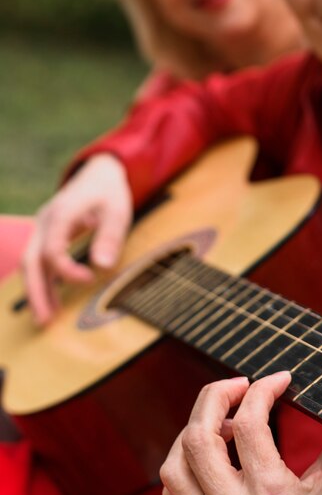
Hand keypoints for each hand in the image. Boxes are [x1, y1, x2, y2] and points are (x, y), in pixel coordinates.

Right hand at [22, 154, 132, 324]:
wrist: (99, 174)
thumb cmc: (109, 193)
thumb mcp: (117, 211)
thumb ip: (110, 236)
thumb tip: (101, 266)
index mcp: (61, 214)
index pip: (53, 250)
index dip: (67, 270)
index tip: (89, 279)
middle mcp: (45, 222)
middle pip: (31, 261)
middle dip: (36, 292)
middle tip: (45, 320)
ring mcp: (42, 229)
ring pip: (30, 264)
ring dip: (36, 291)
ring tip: (45, 320)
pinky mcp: (47, 237)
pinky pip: (39, 263)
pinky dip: (43, 283)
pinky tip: (52, 303)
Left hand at [160, 371, 321, 494]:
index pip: (249, 425)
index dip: (263, 390)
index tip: (279, 380)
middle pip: (198, 437)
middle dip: (215, 397)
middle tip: (239, 386)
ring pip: (175, 464)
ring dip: (193, 430)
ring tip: (223, 420)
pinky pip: (174, 491)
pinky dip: (184, 462)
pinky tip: (211, 452)